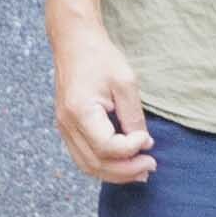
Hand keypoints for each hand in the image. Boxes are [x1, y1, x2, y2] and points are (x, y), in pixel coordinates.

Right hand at [51, 25, 153, 184]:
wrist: (74, 43)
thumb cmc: (100, 58)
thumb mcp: (125, 82)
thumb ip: (134, 116)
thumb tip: (144, 144)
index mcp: (80, 112)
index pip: (106, 147)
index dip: (130, 149)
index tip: (148, 140)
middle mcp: (67, 125)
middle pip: (95, 163)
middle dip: (125, 170)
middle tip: (151, 166)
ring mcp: (64, 128)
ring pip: (87, 166)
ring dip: (115, 173)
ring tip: (141, 171)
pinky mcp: (67, 128)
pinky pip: (83, 157)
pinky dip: (104, 165)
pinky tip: (123, 164)